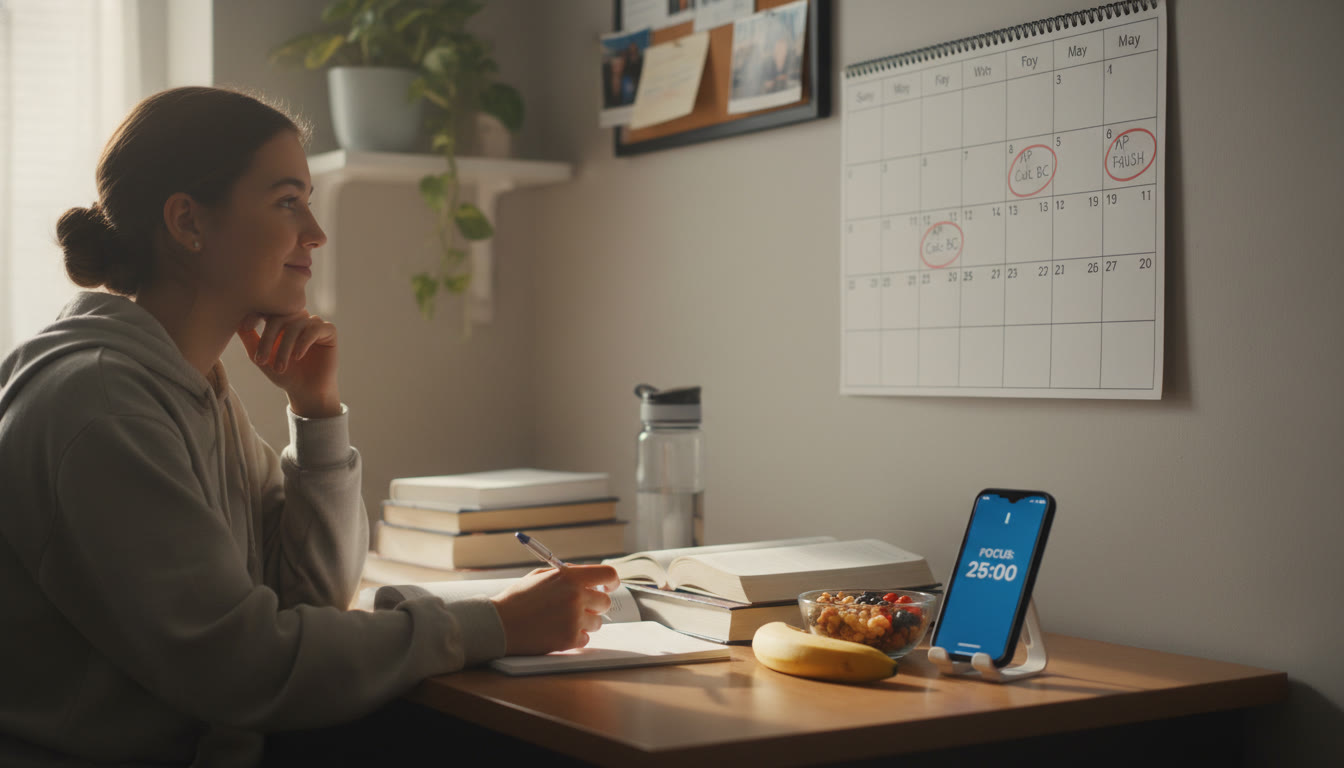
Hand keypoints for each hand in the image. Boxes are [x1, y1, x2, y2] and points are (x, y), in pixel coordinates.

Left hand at [236, 312, 340, 417]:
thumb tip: (234, 321)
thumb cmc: (284, 374)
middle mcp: (299, 318)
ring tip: (280, 366)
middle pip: (282, 315)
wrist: (305, 392)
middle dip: (269, 337)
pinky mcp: (329, 331)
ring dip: (285, 346)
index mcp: (283, 320)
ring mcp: (314, 323)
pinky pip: (315, 328)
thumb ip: (249, 338)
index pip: (269, 308)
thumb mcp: (260, 356)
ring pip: (297, 323)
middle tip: (262, 359)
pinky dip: (304, 342)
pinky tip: (297, 357)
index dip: (257, 313)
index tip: (246, 327)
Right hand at [490, 565, 620, 655]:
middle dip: (595, 605)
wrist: (499, 624)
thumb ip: (567, 575)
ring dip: (584, 623)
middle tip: (579, 607)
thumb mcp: (541, 576)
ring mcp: (574, 619)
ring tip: (561, 620)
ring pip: (596, 623)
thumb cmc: (518, 599)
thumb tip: (589, 579)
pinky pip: (585, 639)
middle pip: (605, 603)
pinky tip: (556, 632)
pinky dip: (574, 637)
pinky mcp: (570, 640)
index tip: (607, 588)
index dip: (611, 582)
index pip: (608, 575)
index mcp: (570, 577)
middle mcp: (576, 597)